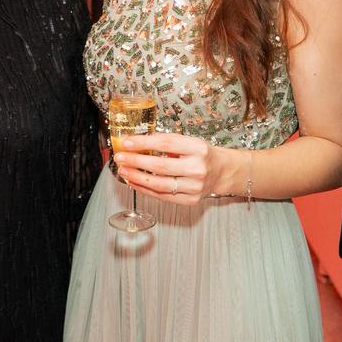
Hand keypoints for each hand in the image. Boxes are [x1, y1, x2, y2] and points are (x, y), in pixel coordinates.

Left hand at [112, 132, 229, 205]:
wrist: (221, 171)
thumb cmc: (201, 154)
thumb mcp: (189, 141)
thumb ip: (167, 142)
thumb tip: (137, 143)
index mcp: (197, 148)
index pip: (166, 144)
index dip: (144, 143)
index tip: (127, 142)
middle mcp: (197, 168)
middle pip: (160, 166)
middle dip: (136, 161)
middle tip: (120, 157)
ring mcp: (194, 186)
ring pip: (159, 184)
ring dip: (137, 177)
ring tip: (124, 171)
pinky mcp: (190, 200)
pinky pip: (163, 196)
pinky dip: (145, 190)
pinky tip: (134, 182)